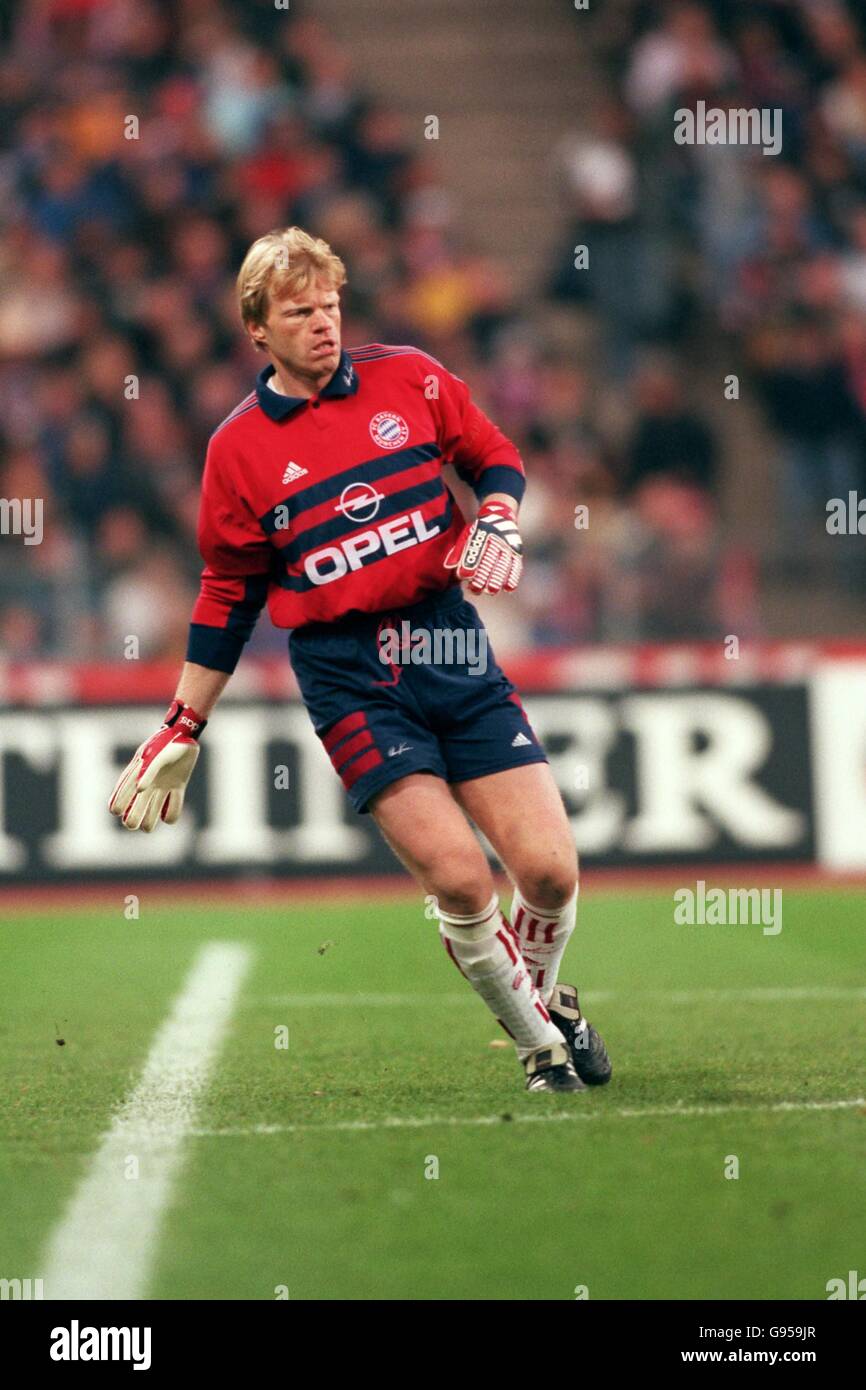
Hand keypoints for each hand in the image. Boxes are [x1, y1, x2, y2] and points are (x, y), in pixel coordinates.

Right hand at [109, 700, 206, 831]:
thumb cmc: (167, 743)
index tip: (115, 811)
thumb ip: (148, 772)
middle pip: (137, 807)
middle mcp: (148, 783)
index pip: (122, 793)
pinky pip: (173, 806)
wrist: (186, 734)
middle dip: (133, 818)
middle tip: (132, 824)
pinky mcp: (177, 787)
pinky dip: (171, 813)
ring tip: (147, 826)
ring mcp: (162, 786)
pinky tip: (168, 814)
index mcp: (137, 774)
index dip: (117, 803)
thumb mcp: (156, 755)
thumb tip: (139, 790)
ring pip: (153, 810)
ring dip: (149, 820)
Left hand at [443, 499, 522, 593]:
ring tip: (491, 591)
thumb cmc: (479, 531)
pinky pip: (516, 565)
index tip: (464, 576)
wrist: (501, 517)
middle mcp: (495, 540)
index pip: (475, 550)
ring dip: (497, 579)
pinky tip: (508, 588)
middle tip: (475, 589)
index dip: (470, 563)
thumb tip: (449, 567)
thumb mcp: (467, 536)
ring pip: (503, 565)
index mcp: (481, 534)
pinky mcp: (516, 552)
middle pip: (489, 561)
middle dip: (483, 576)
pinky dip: (513, 577)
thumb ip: (458, 552)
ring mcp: (507, 546)